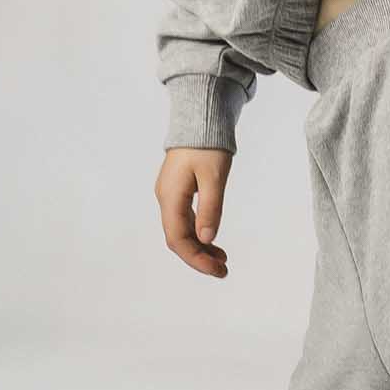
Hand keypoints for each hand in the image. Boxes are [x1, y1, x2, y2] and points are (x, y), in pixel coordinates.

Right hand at [155, 146, 231, 277]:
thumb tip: (207, 239)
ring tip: (222, 260)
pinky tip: (213, 241)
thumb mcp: (214, 177)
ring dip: (200, 247)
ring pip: (182, 231)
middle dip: (198, 257)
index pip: (178, 238)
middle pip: (178, 238)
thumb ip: (210, 209)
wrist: (200, 119)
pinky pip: (185, 220)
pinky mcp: (178, 191)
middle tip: (223, 270)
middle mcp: (166, 198)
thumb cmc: (207, 145)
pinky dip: (199, 233)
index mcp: (170, 196)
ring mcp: (170, 195)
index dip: (196, 259)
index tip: (217, 270)